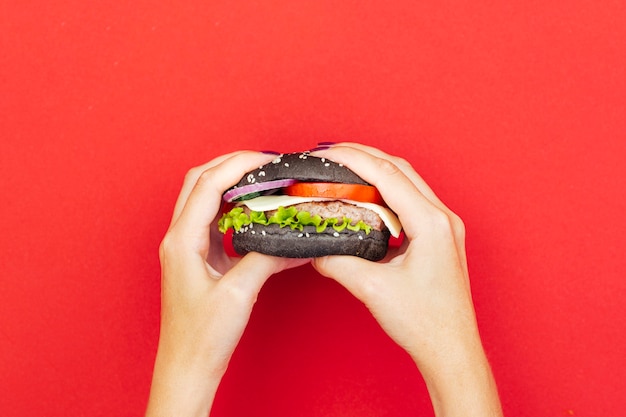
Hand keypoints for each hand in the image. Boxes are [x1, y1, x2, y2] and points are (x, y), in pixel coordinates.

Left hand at [146, 151, 307, 416]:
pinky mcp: (198, 258)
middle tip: (265, 163)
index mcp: (181, 241)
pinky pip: (215, 221)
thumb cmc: (202, 337)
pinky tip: (257, 212)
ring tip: (263, 180)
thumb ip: (264, 258)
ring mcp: (186, 247)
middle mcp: (179, 238)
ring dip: (232, 184)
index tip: (266, 159)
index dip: (237, 165)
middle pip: (199, 182)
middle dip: (231, 165)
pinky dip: (235, 208)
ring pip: (205, 199)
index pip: (207, 185)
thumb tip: (290, 239)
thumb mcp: (238, 294)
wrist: (187, 366)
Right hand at [311, 143, 502, 416]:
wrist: (451, 349)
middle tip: (330, 153)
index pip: (388, 175)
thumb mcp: (373, 289)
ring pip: (407, 181)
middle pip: (399, 169)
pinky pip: (411, 200)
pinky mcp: (439, 236)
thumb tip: (315, 249)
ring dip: (375, 169)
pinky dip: (385, 190)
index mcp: (431, 224)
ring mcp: (444, 226)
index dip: (354, 159)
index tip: (326, 153)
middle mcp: (442, 218)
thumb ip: (338, 262)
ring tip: (344, 166)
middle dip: (364, 155)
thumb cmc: (424, 323)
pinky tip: (365, 195)